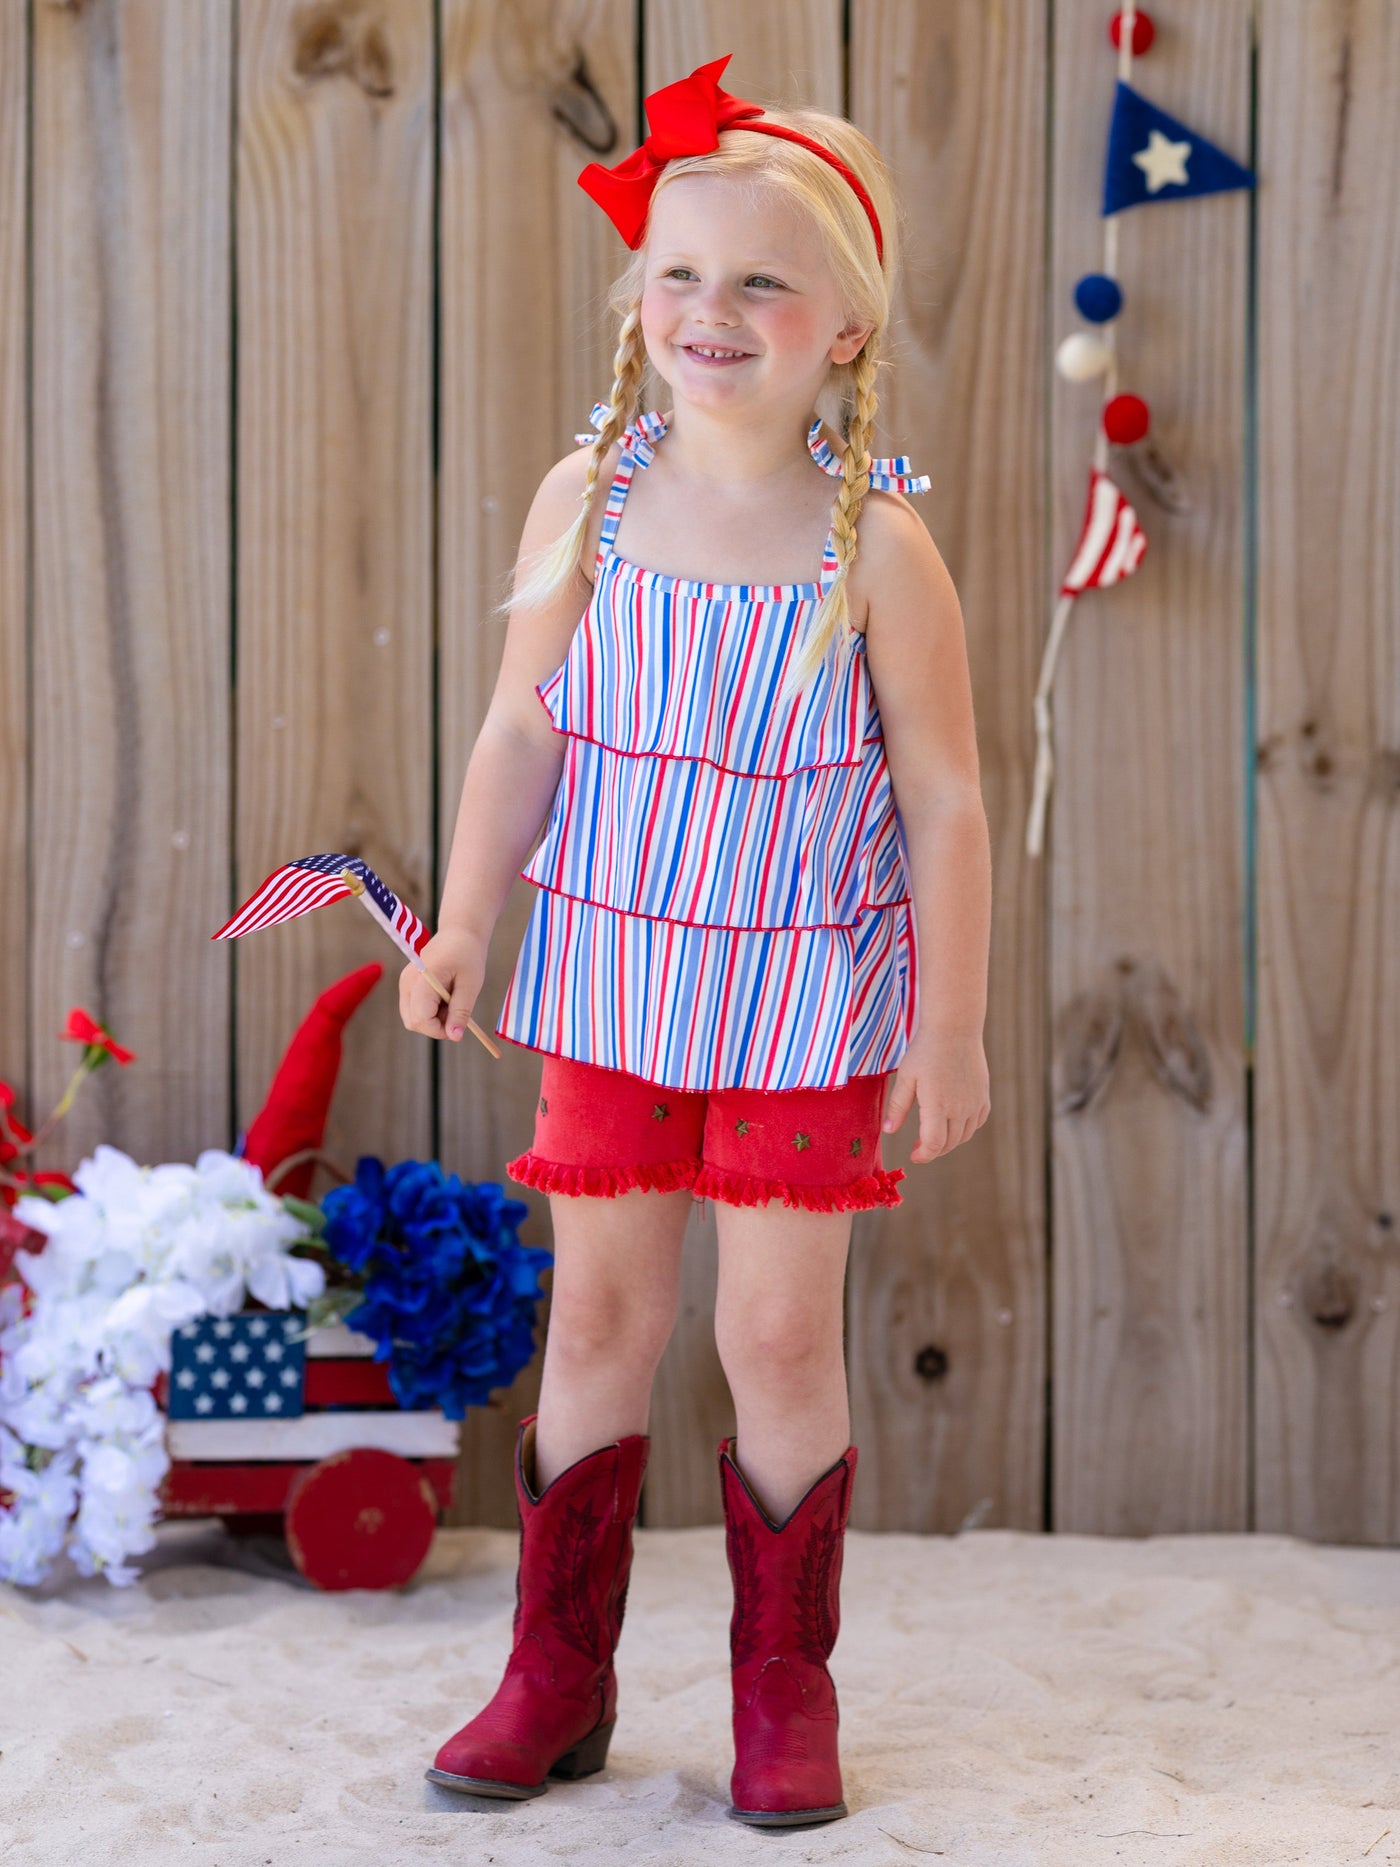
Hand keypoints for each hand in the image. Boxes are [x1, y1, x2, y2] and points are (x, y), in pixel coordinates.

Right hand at [399, 928, 487, 1042]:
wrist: (459, 933)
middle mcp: (407, 982)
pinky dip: (430, 1012)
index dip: (440, 1029)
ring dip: (434, 1019)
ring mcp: (404, 984)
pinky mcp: (407, 985)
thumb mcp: (471, 984)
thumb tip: (455, 1037)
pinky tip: (445, 998)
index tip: (459, 1025)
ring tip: (452, 1001)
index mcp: (423, 979)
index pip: (421, 1019)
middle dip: (436, 1026)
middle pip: (414, 1022)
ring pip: (413, 1018)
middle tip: (457, 1012)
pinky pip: (414, 1010)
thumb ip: (461, 1011)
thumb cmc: (468, 955)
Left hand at [881, 1028, 989, 1162]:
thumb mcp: (906, 1077)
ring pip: (964, 1136)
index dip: (923, 1155)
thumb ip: (897, 1107)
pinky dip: (965, 1129)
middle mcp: (960, 1108)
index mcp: (937, 1105)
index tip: (913, 1156)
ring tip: (933, 1135)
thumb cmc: (925, 1051)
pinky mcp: (983, 1096)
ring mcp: (975, 1103)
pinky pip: (977, 1123)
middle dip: (933, 1150)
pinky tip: (953, 1122)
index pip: (934, 1145)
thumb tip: (888, 1131)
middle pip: (949, 1144)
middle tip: (918, 1146)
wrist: (955, 1029)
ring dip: (948, 1142)